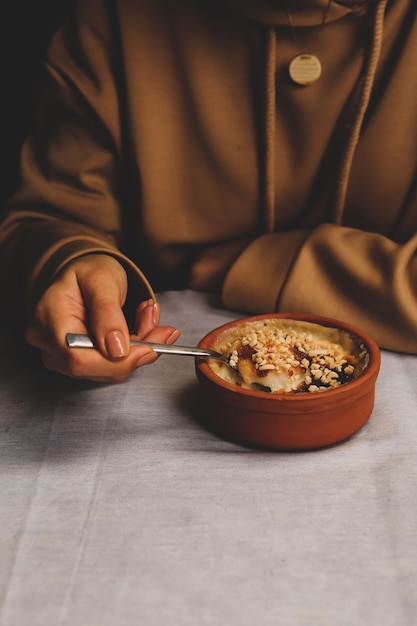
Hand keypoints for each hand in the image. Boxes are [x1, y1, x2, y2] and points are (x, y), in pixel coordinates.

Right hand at [25, 254, 179, 381]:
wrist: (86, 274)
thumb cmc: (89, 271)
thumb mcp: (102, 279)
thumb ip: (108, 313)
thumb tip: (117, 350)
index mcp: (49, 317)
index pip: (79, 358)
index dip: (116, 361)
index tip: (149, 348)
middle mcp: (48, 341)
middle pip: (94, 367)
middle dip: (135, 352)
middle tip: (164, 331)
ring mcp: (59, 353)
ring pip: (107, 369)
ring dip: (138, 348)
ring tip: (151, 318)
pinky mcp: (77, 359)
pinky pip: (111, 365)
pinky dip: (133, 349)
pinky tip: (144, 327)